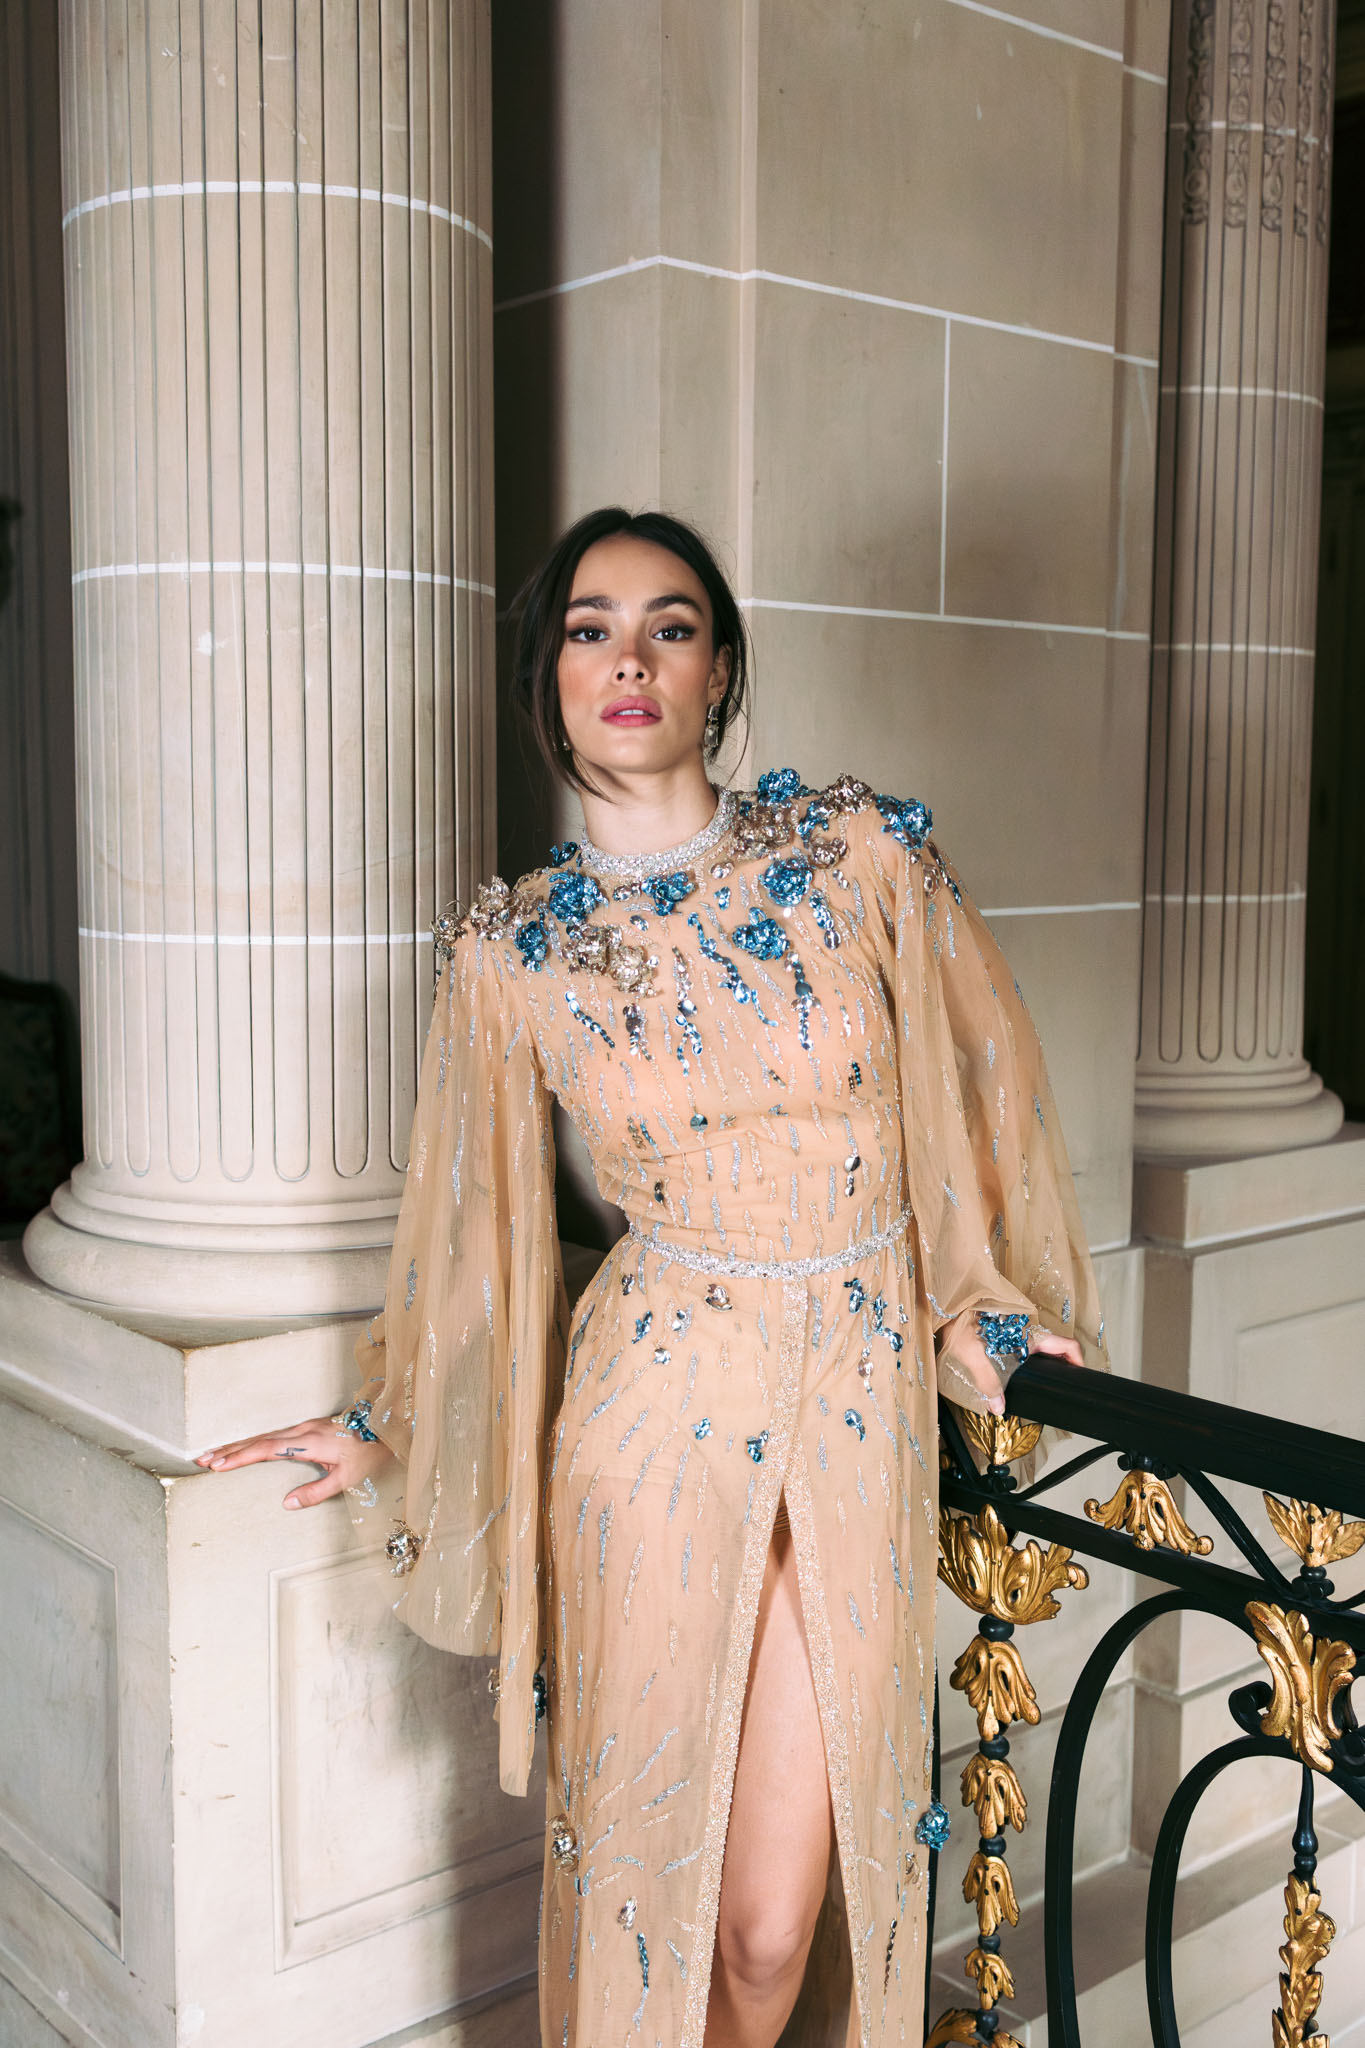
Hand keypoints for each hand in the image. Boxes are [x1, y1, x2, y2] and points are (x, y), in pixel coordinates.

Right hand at [194, 1415, 393, 1508]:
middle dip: (229, 1450)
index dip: (240, 1457)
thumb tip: (286, 1504)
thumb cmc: (369, 1452)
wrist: (387, 1425)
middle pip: (258, 1440)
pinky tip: (245, 1448)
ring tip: (214, 1454)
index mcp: (308, 1442)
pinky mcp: (308, 1428)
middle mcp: (302, 1431)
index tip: (217, 1464)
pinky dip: (254, 1441)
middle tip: (202, 1460)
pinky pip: (274, 1434)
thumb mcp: (347, 1478)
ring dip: (238, 1445)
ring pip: (264, 1436)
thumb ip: (317, 1492)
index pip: (266, 1449)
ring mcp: (304, 1427)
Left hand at [937, 1314, 1082, 1416]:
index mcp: (1029, 1334)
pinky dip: (1031, 1363)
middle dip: (1064, 1368)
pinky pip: (1027, 1350)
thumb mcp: (973, 1354)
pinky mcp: (1008, 1335)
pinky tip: (1021, 1377)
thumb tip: (998, 1407)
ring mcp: (1019, 1333)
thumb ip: (987, 1381)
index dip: (1078, 1361)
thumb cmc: (958, 1322)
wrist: (943, 1306)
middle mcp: (1028, 1332)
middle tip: (1061, 1388)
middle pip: (1058, 1350)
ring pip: (1043, 1350)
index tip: (1080, 1378)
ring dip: (1047, 1365)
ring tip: (1044, 1386)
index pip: (1067, 1344)